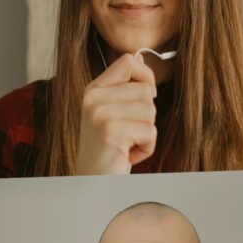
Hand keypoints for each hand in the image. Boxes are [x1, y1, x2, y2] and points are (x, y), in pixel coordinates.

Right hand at [79, 49, 157, 173]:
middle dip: (147, 115)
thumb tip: (140, 58)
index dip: (146, 76)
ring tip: (127, 145)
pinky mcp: (111, 131)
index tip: (146, 97)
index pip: (128, 61)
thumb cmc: (109, 152)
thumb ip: (123, 88)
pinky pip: (150, 131)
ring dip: (147, 133)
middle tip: (128, 134)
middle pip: (146, 89)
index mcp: (92, 90)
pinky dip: (147, 148)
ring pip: (150, 110)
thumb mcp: (112, 114)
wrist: (92, 185)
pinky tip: (128, 155)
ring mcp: (100, 114)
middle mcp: (93, 98)